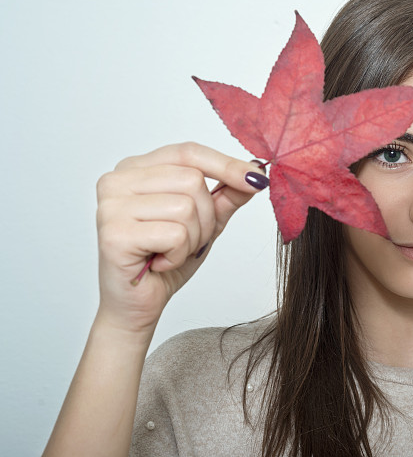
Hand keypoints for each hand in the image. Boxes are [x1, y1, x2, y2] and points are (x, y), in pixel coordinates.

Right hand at [94, 142, 266, 334]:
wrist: (138, 306)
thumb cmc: (165, 259)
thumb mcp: (205, 221)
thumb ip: (226, 194)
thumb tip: (254, 172)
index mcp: (136, 169)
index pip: (188, 152)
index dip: (226, 164)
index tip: (256, 178)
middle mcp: (117, 180)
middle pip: (192, 179)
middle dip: (206, 216)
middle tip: (188, 240)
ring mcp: (111, 205)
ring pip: (186, 207)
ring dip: (192, 238)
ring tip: (171, 252)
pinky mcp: (114, 233)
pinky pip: (175, 233)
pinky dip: (179, 254)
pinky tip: (159, 262)